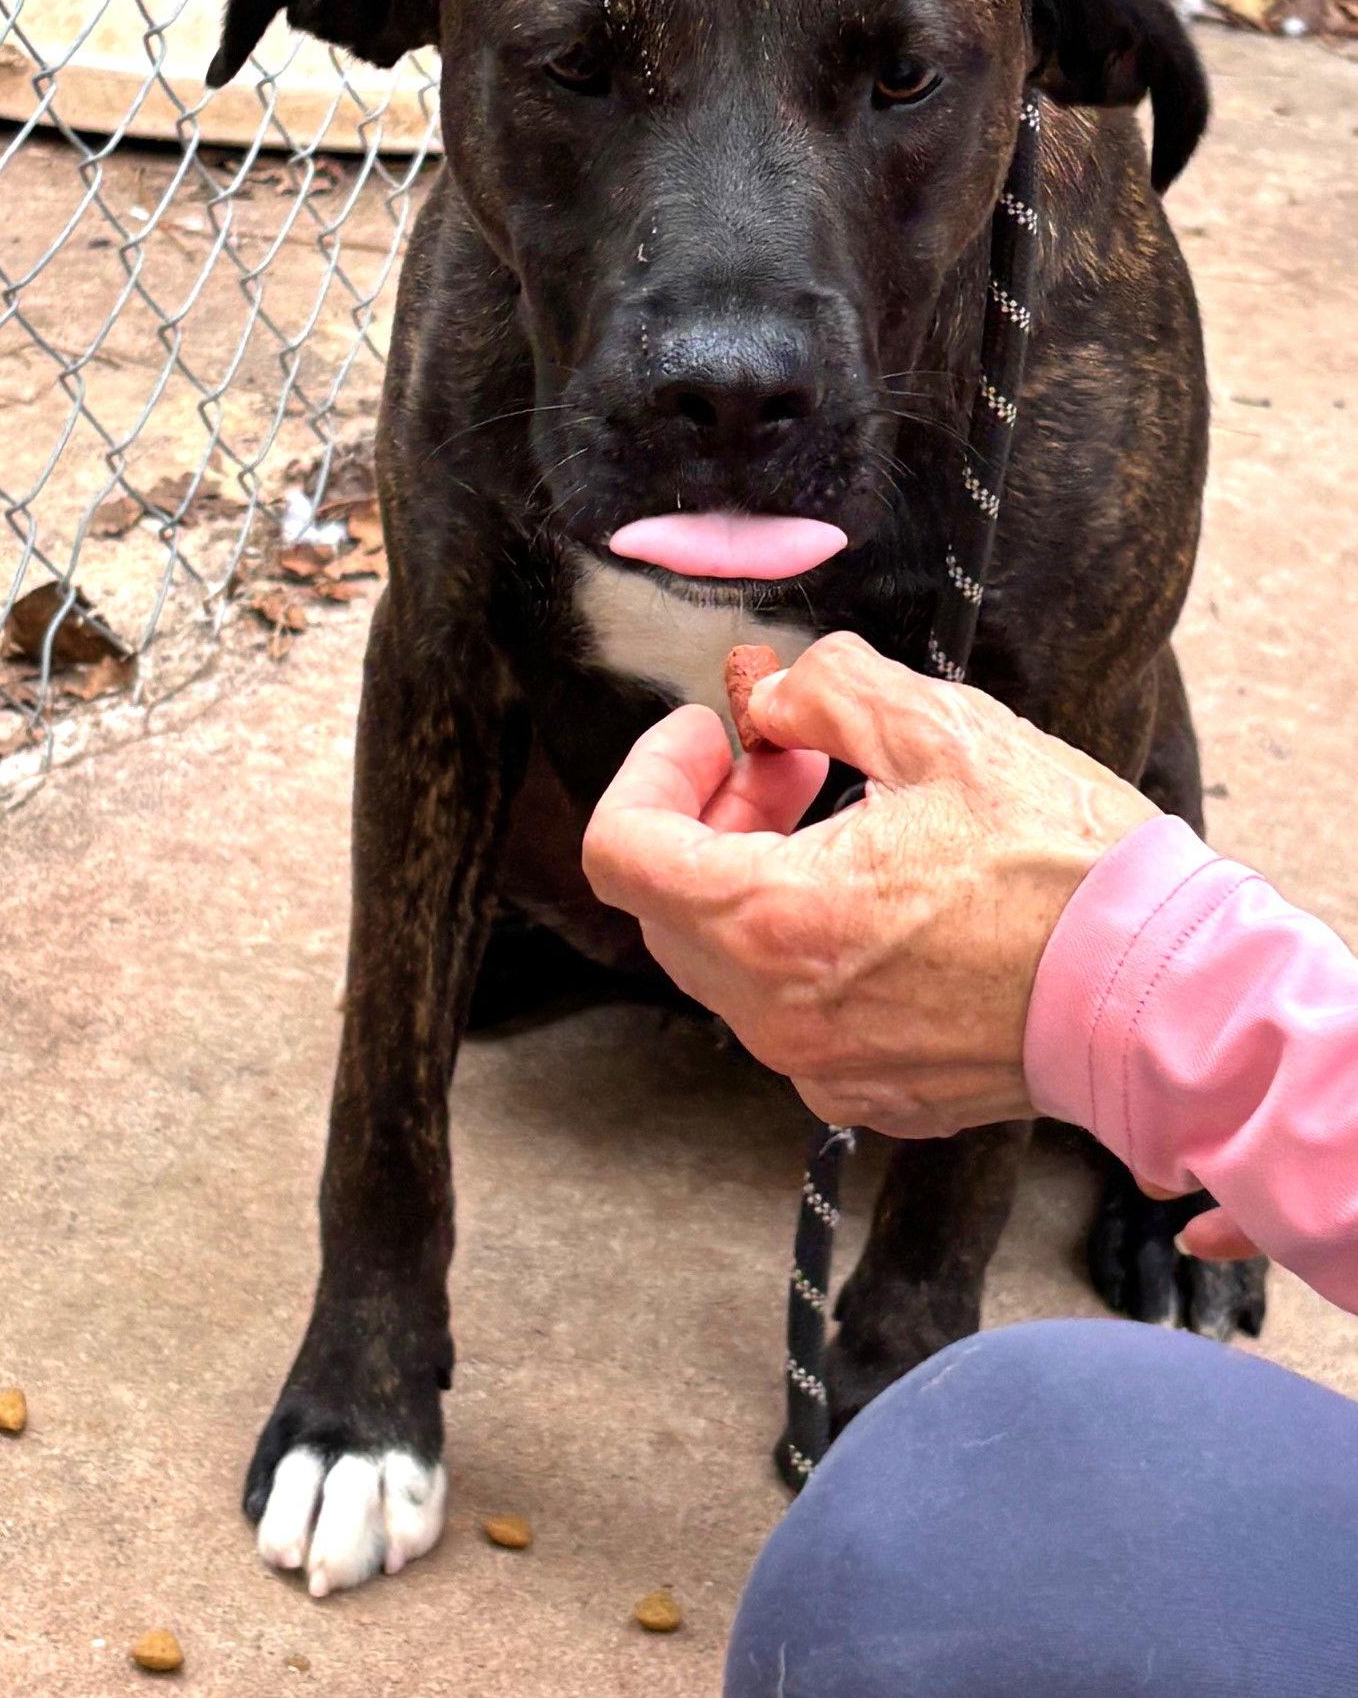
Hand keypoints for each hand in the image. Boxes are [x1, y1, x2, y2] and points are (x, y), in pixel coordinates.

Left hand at [582, 631, 1156, 1137]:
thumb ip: (825, 690)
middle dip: (710, 816)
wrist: (1163, 994)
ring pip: (728, 963)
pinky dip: (803, 944)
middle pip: (668, 907)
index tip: (709, 734)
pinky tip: (881, 897)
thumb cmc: (1064, 866)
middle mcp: (778, 1016)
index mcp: (775, 922)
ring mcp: (823, 1068)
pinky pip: (793, 1012)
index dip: (650, 773)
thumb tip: (768, 697)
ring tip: (843, 817)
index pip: (622, 852)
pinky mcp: (872, 1094)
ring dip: (755, 878)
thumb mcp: (943, 729)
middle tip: (788, 760)